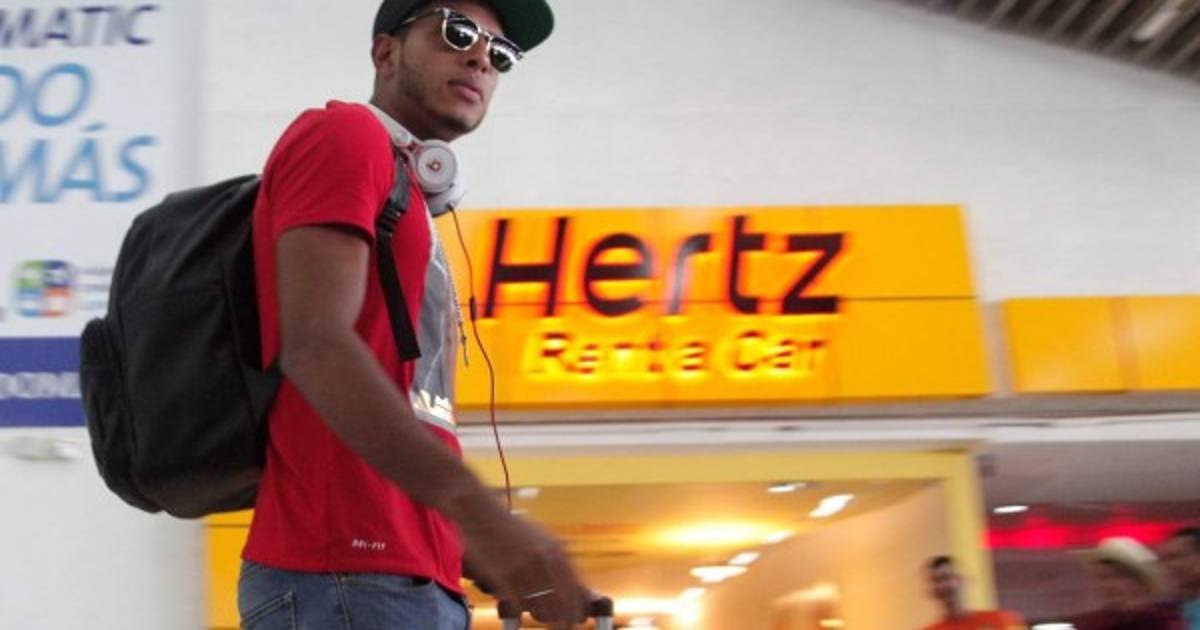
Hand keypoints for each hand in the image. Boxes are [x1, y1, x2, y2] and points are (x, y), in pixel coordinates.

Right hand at [459, 505, 585, 628]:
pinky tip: (517, 620)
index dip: (577, 609)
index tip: (578, 622)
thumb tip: (577, 586)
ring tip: (541, 619)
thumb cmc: (512, 528)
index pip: (575, 589)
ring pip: (538, 607)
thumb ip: (560, 560)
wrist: (481, 514)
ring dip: (541, 617)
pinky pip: (515, 606)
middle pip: (560, 602)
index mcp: (556, 550)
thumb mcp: (543, 538)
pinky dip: (517, 615)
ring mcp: (522, 568)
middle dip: (563, 621)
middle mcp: (543, 560)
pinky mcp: (502, 576)